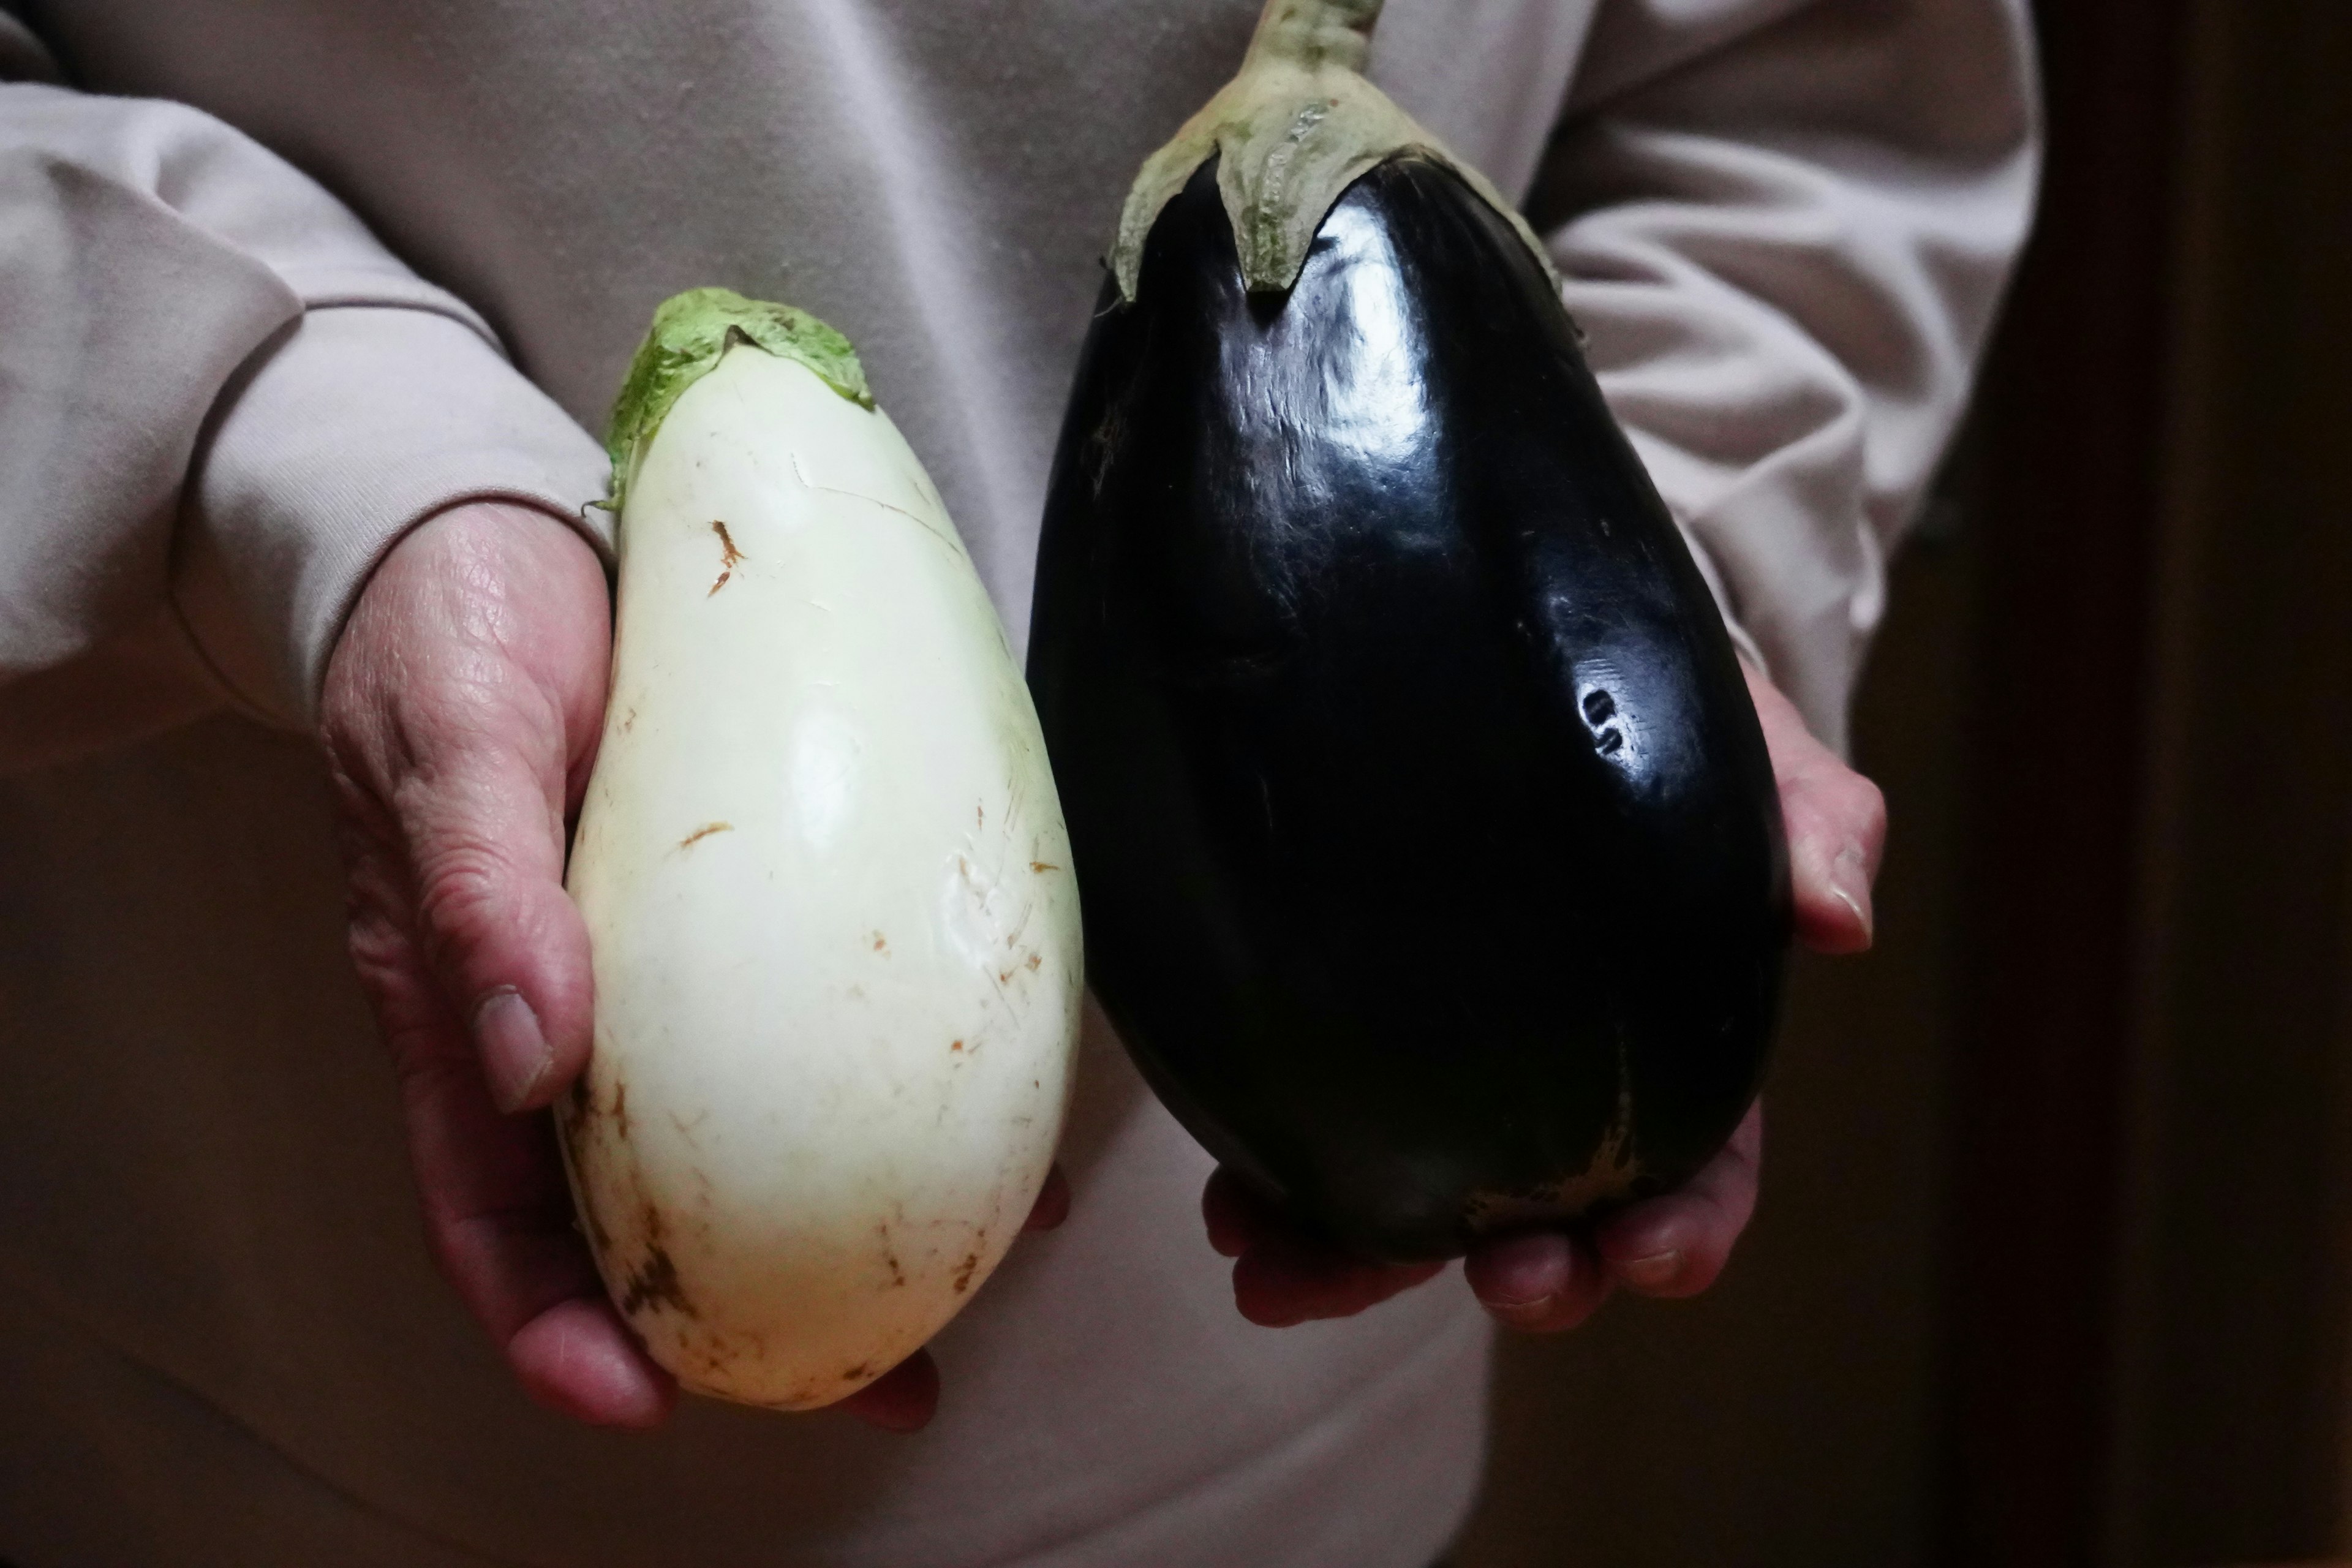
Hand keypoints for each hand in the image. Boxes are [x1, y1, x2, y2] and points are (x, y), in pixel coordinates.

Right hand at [323, 502, 1067, 1432]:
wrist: (499, 535)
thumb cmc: (446, 641)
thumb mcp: (454, 750)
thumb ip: (483, 893)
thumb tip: (535, 1058)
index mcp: (463, 1018)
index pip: (490, 1216)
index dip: (553, 1328)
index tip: (644, 1401)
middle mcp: (566, 1021)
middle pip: (642, 1216)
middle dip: (746, 1322)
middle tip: (880, 1383)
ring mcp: (660, 969)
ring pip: (743, 1135)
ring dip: (843, 1218)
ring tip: (969, 1278)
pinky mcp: (745, 906)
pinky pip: (813, 1014)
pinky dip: (891, 1074)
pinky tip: (989, 1099)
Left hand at [1202, 659, 1886, 1330]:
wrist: (1521, 643)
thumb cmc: (1659, 711)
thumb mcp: (1749, 746)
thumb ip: (1809, 816)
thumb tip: (1840, 920)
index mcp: (1675, 1039)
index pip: (1700, 1165)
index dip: (1686, 1225)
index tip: (1652, 1254)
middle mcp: (1558, 1081)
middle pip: (1555, 1216)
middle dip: (1533, 1273)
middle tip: (1507, 1278)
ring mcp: (1449, 1071)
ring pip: (1419, 1204)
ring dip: (1364, 1265)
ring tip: (1291, 1281)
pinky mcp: (1349, 1037)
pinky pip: (1321, 1140)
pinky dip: (1280, 1197)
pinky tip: (1234, 1216)